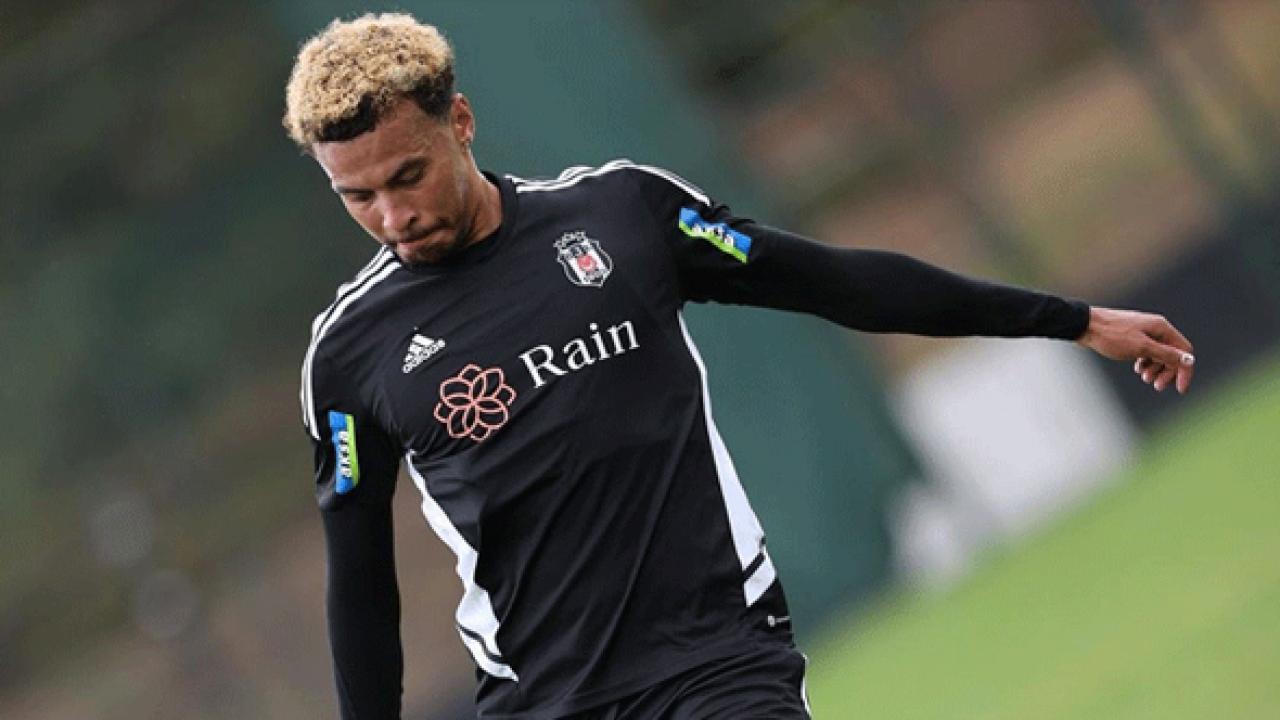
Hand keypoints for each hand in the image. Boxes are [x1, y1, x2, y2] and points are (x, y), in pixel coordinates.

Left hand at [1074, 306, 1195, 393]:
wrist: (1085, 326)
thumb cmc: (1112, 336)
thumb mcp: (1141, 348)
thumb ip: (1166, 354)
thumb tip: (1188, 360)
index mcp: (1162, 328)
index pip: (1184, 351)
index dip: (1184, 371)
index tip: (1179, 389)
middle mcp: (1155, 328)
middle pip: (1172, 354)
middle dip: (1167, 372)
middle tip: (1156, 386)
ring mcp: (1143, 332)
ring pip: (1158, 354)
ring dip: (1155, 369)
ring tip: (1143, 377)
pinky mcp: (1132, 337)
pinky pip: (1146, 352)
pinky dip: (1145, 363)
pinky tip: (1137, 369)